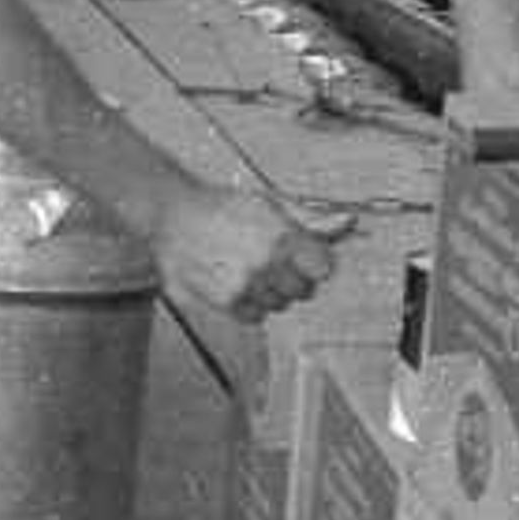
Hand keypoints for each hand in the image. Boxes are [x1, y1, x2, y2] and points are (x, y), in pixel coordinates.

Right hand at [155, 184, 342, 324]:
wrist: (172, 215)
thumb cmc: (220, 206)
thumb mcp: (270, 203)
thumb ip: (311, 219)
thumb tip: (347, 222)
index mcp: (283, 237)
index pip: (324, 269)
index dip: (315, 263)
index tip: (305, 256)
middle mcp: (266, 265)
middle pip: (304, 291)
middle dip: (294, 278)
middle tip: (271, 259)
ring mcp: (245, 287)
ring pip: (279, 305)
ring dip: (270, 292)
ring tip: (249, 268)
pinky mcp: (225, 303)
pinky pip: (254, 316)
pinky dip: (249, 304)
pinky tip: (235, 281)